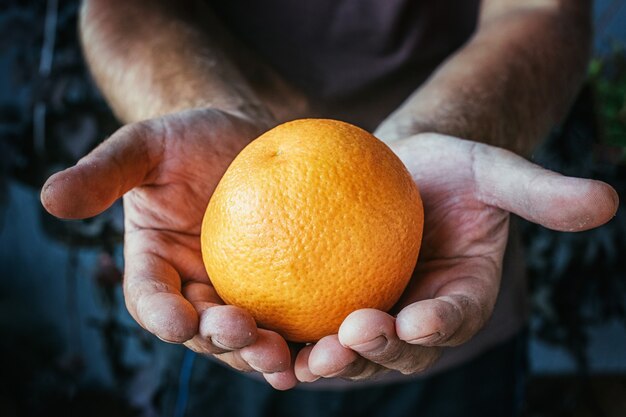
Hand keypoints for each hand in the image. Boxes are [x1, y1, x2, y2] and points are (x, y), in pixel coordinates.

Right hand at [41, 108, 297, 389]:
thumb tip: (51, 198)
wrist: (243, 137)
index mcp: (156, 266)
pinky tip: (327, 340)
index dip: (161, 313)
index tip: (178, 320)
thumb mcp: (146, 146)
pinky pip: (291, 316)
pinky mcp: (281, 288)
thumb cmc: (188, 138)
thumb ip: (105, 172)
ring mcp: (239, 292)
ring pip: (248, 337)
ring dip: (263, 352)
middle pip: (203, 331)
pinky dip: (304, 334)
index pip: (151, 298)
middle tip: (244, 333)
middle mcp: (195, 289)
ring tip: (284, 355)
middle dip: (221, 341)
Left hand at [294, 133, 618, 381]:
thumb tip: (606, 201)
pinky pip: (312, 325)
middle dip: (377, 352)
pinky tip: (264, 332)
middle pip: (400, 349)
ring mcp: (376, 316)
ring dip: (330, 359)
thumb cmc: (449, 168)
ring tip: (305, 357)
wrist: (397, 170)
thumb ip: (539, 191)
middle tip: (350, 339)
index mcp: (460, 295)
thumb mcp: (493, 170)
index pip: (455, 316)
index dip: (442, 323)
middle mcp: (418, 317)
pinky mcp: (333, 306)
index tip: (420, 319)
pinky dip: (292, 335)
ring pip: (353, 350)